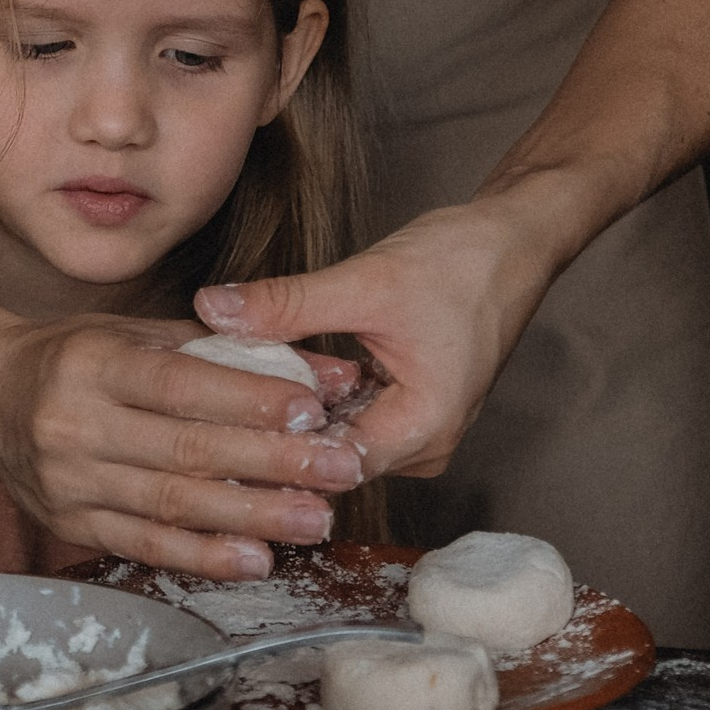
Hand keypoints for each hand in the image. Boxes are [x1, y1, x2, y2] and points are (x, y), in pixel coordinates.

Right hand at [0, 314, 369, 579]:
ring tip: (314, 518)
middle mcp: (74, 424)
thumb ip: (224, 350)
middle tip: (338, 469)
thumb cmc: (73, 358)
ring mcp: (69, 481)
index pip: (180, 384)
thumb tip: (321, 369)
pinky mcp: (69, 524)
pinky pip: (145, 544)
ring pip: (171, 504)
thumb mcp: (133, 334)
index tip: (311, 409)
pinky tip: (255, 558)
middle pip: (185, 450)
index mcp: (92, 364)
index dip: (248, 399)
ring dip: (251, 516)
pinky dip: (203, 555)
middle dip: (272, 462)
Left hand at [194, 201, 558, 479]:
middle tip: (196, 412)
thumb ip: (287, 304)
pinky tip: (262, 375)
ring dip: (283, 414)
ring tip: (217, 393)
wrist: (513, 242)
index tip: (206, 431)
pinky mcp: (402, 407)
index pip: (328, 467)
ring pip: (332, 436)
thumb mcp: (364, 282)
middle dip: (266, 433)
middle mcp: (421, 445)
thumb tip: (213, 309)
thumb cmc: (462, 264)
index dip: (265, 451)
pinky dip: (308, 396)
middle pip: (327, 458)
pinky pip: (345, 414)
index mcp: (423, 429)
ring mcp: (413, 429)